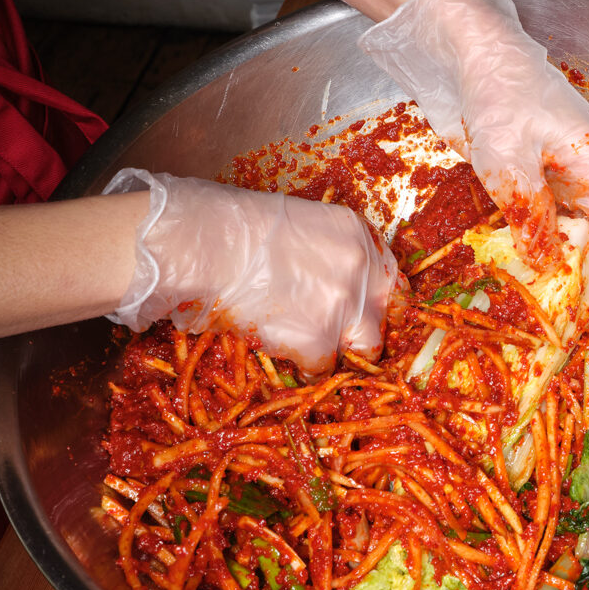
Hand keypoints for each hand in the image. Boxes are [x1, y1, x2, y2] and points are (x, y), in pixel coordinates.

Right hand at [103, 170, 397, 372]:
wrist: (201, 246)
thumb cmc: (226, 227)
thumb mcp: (292, 222)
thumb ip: (322, 251)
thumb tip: (320, 278)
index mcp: (355, 232)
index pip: (387, 275)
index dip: (371, 297)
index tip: (358, 310)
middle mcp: (360, 268)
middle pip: (384, 314)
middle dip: (362, 327)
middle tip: (331, 332)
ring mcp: (344, 306)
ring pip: (364, 347)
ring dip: (339, 349)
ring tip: (303, 343)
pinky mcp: (319, 341)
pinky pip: (323, 366)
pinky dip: (302, 364)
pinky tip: (276, 347)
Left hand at [359, 0, 588, 300]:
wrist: (470, 51)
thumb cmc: (499, 92)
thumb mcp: (509, 163)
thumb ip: (531, 216)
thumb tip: (549, 266)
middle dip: (587, 275)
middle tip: (568, 317)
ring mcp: (564, 170)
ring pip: (573, 227)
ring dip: (561, 260)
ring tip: (547, 300)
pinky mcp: (538, 169)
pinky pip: (548, 213)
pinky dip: (540, 239)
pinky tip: (523, 263)